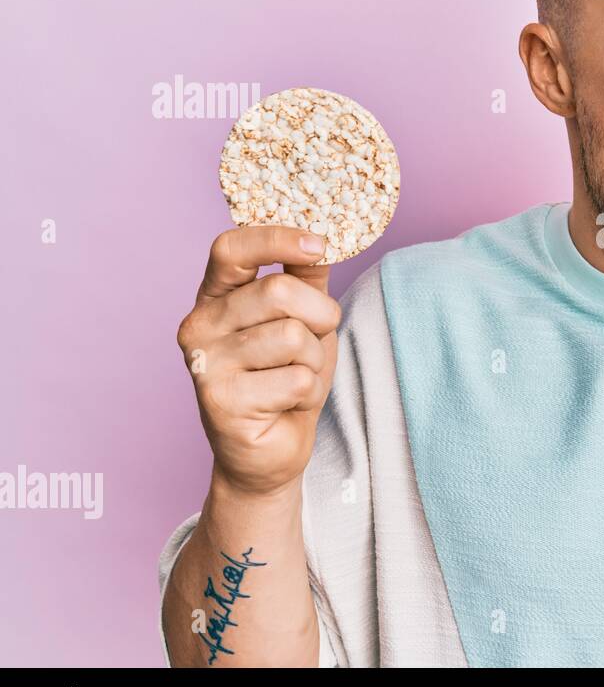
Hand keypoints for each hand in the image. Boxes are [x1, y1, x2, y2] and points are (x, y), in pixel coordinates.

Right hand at [176, 226, 341, 497]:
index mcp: (215, 297)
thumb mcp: (303, 319)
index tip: (318, 244)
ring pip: (292, 337)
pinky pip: (295, 379)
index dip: (276, 239)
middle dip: (319, 316)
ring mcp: (205, 364)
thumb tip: (322, 234)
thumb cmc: (285, 377)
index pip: (231, 248)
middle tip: (314, 341)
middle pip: (278, 292)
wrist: (270, 452)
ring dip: (314, 360)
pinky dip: (307, 392)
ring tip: (295, 377)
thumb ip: (306, 278)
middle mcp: (199, 325)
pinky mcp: (220, 402)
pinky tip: (286, 405)